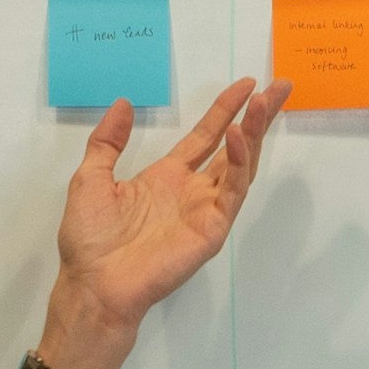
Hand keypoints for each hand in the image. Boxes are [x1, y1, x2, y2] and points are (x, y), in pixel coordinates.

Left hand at [45, 77, 282, 368]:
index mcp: (167, 177)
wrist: (94, 284)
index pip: (205, 136)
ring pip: (240, 165)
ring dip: (254, 133)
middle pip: (234, 146)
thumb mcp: (90, 177)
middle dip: (257, 117)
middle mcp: (192, 190)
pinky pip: (231, 191)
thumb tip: (124, 104)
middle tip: (279, 87)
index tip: (246, 84)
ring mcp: (205, 210)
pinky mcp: (211, 229)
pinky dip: (238, 163)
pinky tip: (237, 137)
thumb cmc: (89, 239)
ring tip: (262, 104)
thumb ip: (108, 141)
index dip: (225, 110)